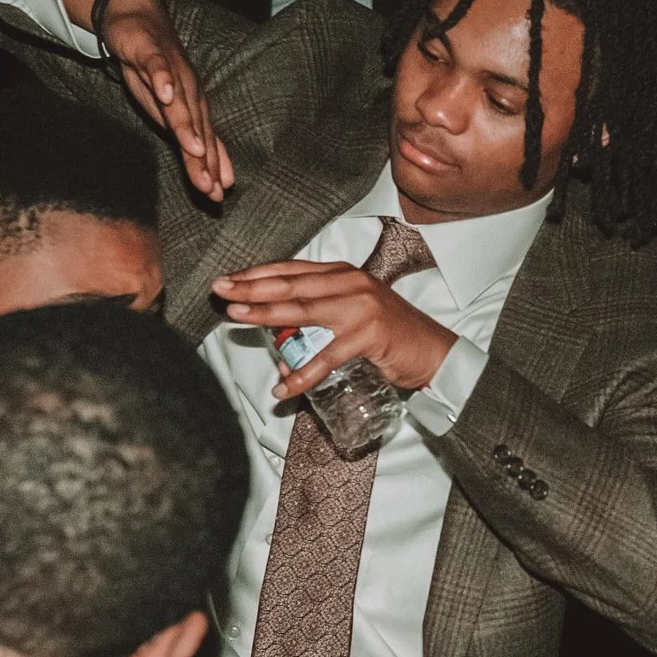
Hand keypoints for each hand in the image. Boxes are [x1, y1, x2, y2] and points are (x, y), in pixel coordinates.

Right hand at [90, 0, 231, 195]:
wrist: (138, 22)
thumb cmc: (155, 72)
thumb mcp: (167, 110)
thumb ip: (184, 135)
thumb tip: (204, 167)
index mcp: (193, 108)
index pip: (205, 143)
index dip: (211, 169)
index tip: (219, 195)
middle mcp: (189, 92)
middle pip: (198, 129)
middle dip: (205, 159)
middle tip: (210, 188)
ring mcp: (172, 72)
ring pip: (182, 102)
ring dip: (188, 126)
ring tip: (195, 150)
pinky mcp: (151, 52)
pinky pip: (158, 68)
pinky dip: (163, 80)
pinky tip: (166, 94)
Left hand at [215, 259, 459, 394]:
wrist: (434, 353)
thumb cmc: (392, 336)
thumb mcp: (354, 315)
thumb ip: (319, 322)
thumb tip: (279, 349)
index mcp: (344, 274)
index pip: (291, 269)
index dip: (257, 274)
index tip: (229, 279)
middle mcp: (351, 284)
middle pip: (291, 285)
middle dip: (251, 288)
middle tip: (221, 291)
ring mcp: (360, 308)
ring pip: (303, 311)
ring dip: (266, 316)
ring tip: (237, 319)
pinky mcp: (369, 335)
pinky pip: (326, 357)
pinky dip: (303, 373)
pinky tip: (284, 387)